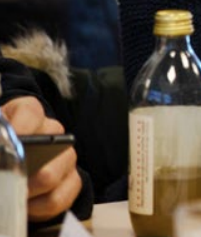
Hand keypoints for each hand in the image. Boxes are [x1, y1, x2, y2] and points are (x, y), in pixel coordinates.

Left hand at [0, 101, 81, 221]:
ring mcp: (66, 157)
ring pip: (51, 177)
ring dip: (26, 192)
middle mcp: (54, 131)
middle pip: (47, 149)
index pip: (29, 113)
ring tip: (10, 195)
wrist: (17, 161)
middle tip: (4, 181)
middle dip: (20, 171)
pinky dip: (37, 208)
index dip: (19, 128)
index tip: (5, 147)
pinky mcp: (72, 182)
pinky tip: (23, 206)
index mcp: (30, 114)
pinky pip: (58, 199)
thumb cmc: (3, 147)